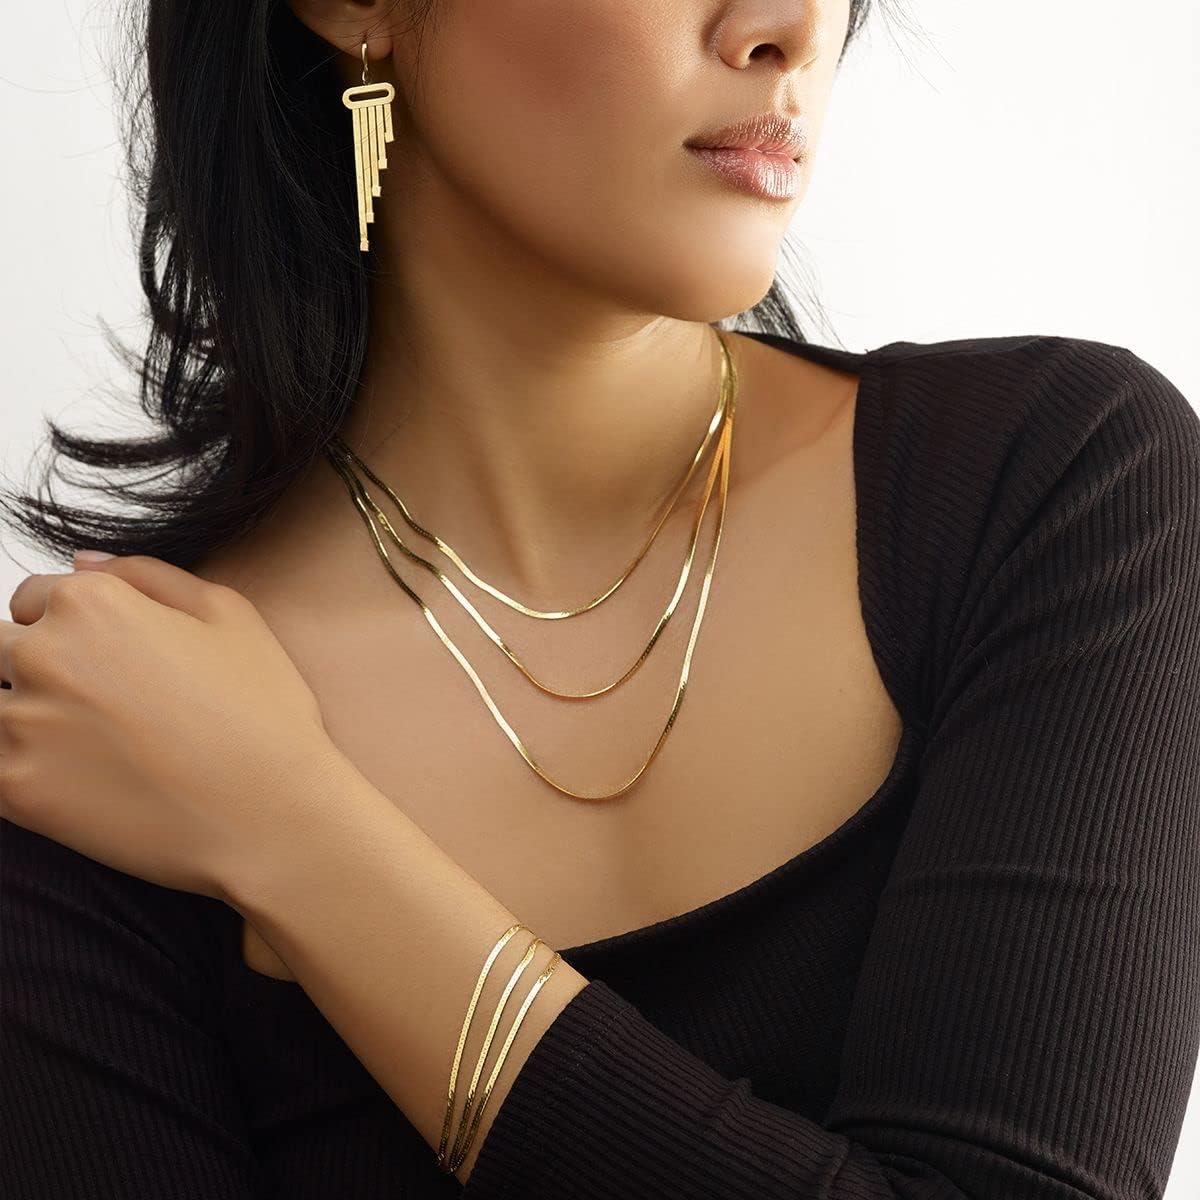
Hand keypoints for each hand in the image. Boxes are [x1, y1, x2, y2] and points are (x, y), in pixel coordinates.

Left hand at [0, 553, 348, 903]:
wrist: (269, 814)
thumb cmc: (262, 713)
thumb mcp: (231, 615)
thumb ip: (148, 574)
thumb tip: (81, 561)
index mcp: (92, 603)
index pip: (31, 598)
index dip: (67, 628)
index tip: (104, 665)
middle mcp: (45, 653)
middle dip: (36, 670)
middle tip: (97, 710)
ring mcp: (23, 723)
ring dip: (27, 721)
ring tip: (89, 750)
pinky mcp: (15, 789)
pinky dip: (23, 771)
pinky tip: (80, 784)